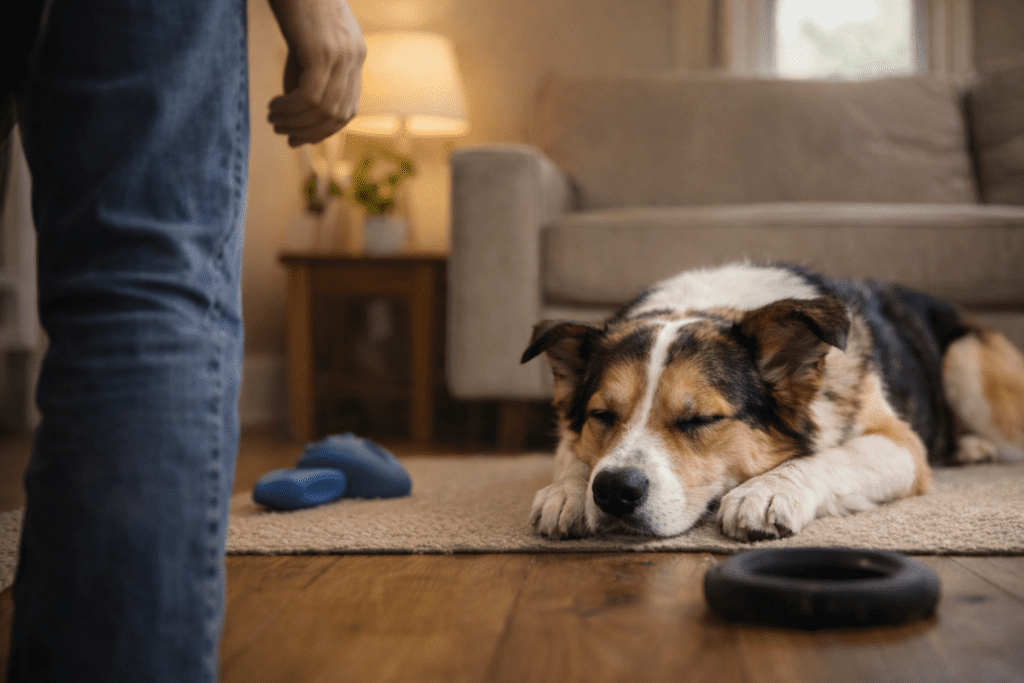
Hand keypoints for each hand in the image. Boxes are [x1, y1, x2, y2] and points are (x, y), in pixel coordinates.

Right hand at [267, 0, 365, 146]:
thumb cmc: (295, 4)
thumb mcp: (305, 44)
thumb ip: (307, 75)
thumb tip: (298, 114)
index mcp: (355, 56)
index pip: (348, 109)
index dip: (325, 130)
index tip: (300, 138)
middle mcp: (354, 58)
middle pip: (338, 114)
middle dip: (310, 132)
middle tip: (284, 133)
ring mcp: (341, 55)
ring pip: (323, 108)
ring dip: (296, 122)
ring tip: (273, 120)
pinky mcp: (323, 51)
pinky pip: (309, 96)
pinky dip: (291, 109)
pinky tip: (274, 106)